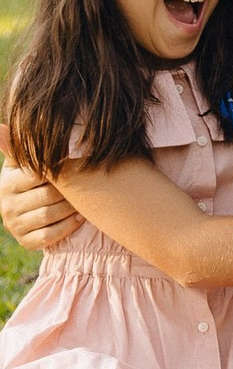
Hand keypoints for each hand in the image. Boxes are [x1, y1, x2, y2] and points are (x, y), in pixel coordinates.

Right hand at [0, 126, 82, 248]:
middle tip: (89, 184)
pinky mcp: (25, 242)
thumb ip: (20, 147)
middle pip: (47, 196)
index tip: (77, 165)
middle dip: (70, 191)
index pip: (37, 175)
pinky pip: (49, 236)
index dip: (60, 171)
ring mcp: (15, 225)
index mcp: (7, 182)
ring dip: (71, 208)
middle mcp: (7, 205)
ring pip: (49, 215)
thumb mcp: (24, 162)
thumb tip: (1, 127)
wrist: (27, 210)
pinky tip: (80, 217)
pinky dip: (67, 227)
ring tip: (86, 200)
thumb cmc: (32, 179)